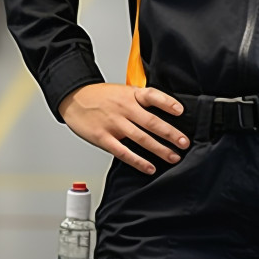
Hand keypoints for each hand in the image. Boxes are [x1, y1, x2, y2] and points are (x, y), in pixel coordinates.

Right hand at [58, 83, 188, 173]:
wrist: (74, 98)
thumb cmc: (101, 96)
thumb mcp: (123, 91)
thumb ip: (140, 100)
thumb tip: (163, 110)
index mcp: (131, 94)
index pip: (152, 95)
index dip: (167, 102)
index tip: (180, 111)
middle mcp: (124, 108)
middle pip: (151, 121)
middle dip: (170, 133)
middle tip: (184, 142)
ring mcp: (114, 124)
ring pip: (141, 138)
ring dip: (159, 149)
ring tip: (173, 157)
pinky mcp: (103, 138)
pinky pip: (123, 152)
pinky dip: (138, 161)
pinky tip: (149, 167)